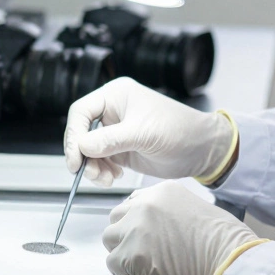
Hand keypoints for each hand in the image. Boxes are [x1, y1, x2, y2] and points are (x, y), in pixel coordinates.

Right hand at [63, 77, 235, 185]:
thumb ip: (111, 140)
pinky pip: (99, 161)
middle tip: (88, 173)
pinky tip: (114, 177)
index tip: (76, 158)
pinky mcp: (120, 150)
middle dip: (83, 155)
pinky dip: (101, 172)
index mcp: (115, 95)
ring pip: (88, 151)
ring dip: (92, 167)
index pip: (81, 111)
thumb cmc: (178, 130)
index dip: (73, 134)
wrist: (200, 150)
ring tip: (106, 178)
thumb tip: (83, 146)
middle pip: (81, 132)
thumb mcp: (143, 133)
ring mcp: (115, 132)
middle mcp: (112, 112)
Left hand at [103, 181, 260, 274]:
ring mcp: (136, 228)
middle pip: (117, 218)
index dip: (138, 223)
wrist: (232, 263)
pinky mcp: (132, 254)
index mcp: (163, 191)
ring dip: (122, 252)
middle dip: (126, 235)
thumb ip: (171, 212)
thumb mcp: (198, 210)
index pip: (133, 203)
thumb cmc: (226, 243)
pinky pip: (112, 264)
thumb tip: (159, 227)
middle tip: (143, 251)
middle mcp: (145, 204)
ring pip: (110, 239)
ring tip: (142, 264)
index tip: (147, 235)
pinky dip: (124, 273)